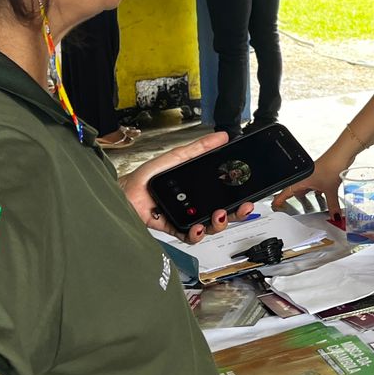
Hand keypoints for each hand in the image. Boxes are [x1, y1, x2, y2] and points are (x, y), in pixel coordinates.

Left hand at [120, 132, 251, 240]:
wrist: (125, 191)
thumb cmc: (148, 177)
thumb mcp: (178, 157)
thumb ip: (200, 148)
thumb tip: (221, 137)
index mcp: (199, 190)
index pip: (225, 196)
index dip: (239, 198)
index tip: (248, 195)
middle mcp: (196, 206)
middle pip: (223, 214)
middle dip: (236, 213)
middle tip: (242, 208)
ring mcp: (187, 218)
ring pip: (210, 227)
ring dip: (219, 224)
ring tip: (218, 215)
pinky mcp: (174, 229)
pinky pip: (190, 236)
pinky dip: (195, 234)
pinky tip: (197, 227)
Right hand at [272, 146, 350, 215]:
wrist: (341, 154)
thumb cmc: (331, 166)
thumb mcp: (330, 190)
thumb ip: (332, 206)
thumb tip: (334, 216)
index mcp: (301, 181)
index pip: (286, 192)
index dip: (279, 200)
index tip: (274, 205)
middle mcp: (305, 178)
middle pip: (294, 190)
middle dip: (291, 198)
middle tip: (286, 206)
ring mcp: (313, 175)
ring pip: (305, 188)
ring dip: (305, 195)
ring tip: (304, 204)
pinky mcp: (321, 174)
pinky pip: (315, 186)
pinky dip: (316, 191)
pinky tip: (320, 195)